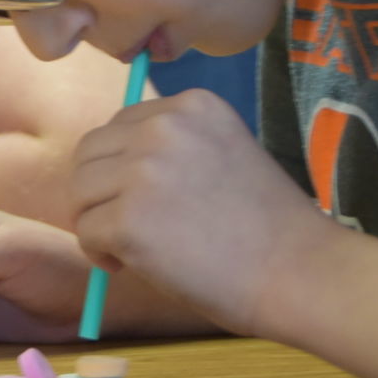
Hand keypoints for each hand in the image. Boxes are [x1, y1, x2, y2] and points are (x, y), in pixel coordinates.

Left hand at [70, 89, 330, 338]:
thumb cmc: (269, 227)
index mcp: (193, 105)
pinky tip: (131, 266)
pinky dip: (99, 254)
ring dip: (94, 222)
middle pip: (90, 152)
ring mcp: (144, 170)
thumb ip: (173, 150)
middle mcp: (164, 126)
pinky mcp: (130, 219)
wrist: (298, 272)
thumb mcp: (224, 155)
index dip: (120, 167)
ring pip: (79, 191)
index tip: (141, 200)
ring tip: (128, 250)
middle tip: (122, 228)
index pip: (121, 125)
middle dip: (97, 192)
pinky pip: (86, 232)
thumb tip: (106, 171)